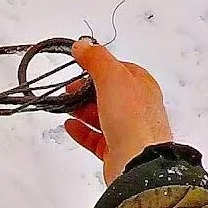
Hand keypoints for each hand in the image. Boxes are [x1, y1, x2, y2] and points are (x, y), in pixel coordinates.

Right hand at [64, 39, 173, 184]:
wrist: (138, 162)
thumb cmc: (133, 121)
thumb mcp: (113, 78)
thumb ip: (97, 60)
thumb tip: (83, 45)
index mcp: (143, 87)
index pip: (120, 69)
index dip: (99, 66)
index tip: (79, 65)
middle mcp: (137, 108)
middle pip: (108, 93)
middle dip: (86, 89)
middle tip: (68, 88)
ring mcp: (127, 130)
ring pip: (101, 115)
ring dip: (81, 109)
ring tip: (65, 105)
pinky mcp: (116, 150)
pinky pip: (95, 137)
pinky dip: (81, 130)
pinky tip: (70, 125)